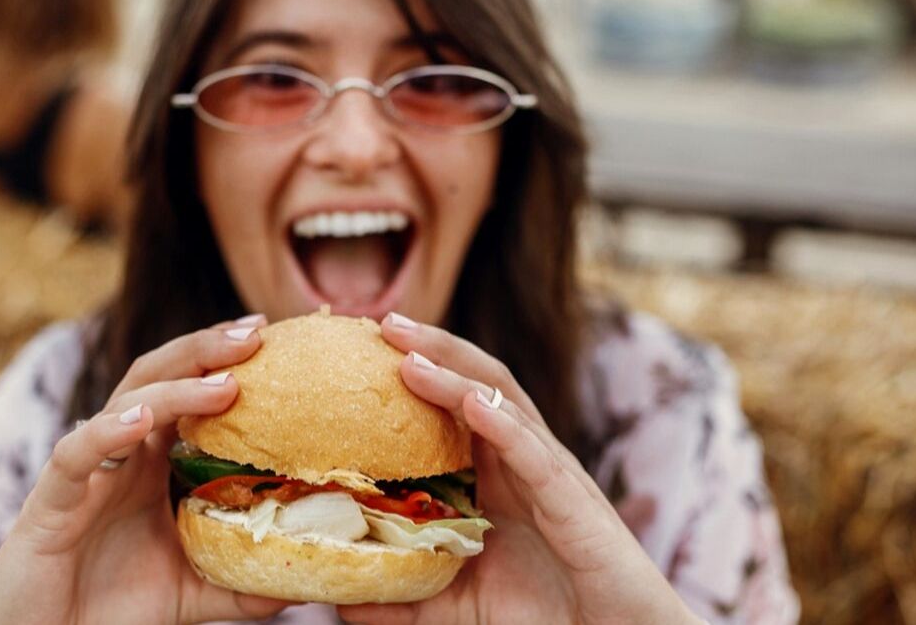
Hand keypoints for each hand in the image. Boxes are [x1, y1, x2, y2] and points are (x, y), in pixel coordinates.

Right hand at [0, 315, 295, 624]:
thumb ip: (244, 580)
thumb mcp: (194, 590)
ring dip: (177, 386)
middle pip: (161, 376)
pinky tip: (141, 419)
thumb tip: (307, 579)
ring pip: (127, 402)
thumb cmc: (111, 609)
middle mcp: (121, 454)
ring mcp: (86, 470)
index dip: (225, 360)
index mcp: (151, 462)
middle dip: (207, 349)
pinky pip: (77, 453)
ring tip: (226, 381)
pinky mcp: (50, 499)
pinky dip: (107, 431)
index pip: (190, 391)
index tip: (275, 338)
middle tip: (257, 333)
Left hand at [338, 314, 702, 624]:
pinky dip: (504, 424)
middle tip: (381, 321)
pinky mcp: (577, 504)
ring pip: (504, 405)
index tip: (361, 349)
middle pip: (478, 383)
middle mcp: (524, 462)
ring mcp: (552, 476)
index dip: (415, 371)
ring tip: (409, 350)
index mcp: (498, 474)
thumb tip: (338, 596)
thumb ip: (403, 594)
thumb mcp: (455, 606)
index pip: (454, 405)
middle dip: (433, 347)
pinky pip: (538, 455)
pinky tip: (472, 402)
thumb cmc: (543, 618)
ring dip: (456, 372)